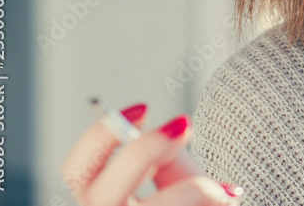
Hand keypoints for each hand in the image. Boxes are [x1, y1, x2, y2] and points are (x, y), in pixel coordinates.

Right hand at [61, 102, 243, 204]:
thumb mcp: (180, 178)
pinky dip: (212, 202)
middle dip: (142, 152)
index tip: (145, 108)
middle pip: (100, 193)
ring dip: (192, 189)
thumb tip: (178, 127)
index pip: (76, 171)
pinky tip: (227, 199)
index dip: (100, 136)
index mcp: (104, 202)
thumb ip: (169, 157)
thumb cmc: (195, 203)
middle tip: (184, 125)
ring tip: (222, 188)